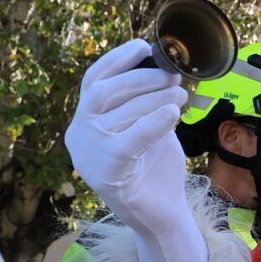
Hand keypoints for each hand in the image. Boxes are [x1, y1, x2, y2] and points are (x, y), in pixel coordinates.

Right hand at [64, 39, 189, 232]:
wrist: (162, 215)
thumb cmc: (154, 168)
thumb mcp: (148, 125)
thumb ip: (146, 100)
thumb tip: (163, 66)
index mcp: (85, 121)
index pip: (93, 81)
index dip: (117, 60)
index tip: (144, 46)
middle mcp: (80, 135)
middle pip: (105, 93)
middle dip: (142, 78)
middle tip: (173, 76)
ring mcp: (89, 155)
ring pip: (121, 113)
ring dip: (156, 98)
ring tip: (180, 95)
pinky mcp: (107, 173)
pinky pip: (130, 138)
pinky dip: (153, 121)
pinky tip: (173, 112)